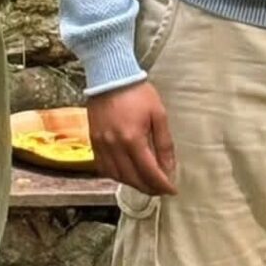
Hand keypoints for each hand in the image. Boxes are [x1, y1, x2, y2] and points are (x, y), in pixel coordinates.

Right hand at [87, 80, 177, 195]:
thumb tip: (169, 169)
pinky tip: (126, 172)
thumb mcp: (158, 114)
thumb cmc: (136, 92)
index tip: (171, 190)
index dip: (162, 185)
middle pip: (133, 179)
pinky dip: (116, 174)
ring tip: (144, 182)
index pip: (149, 172)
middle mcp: (114, 146)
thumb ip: (164, 144)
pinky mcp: (93, 141)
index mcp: (132, 139)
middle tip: (160, 188)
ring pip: (117, 176)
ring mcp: (101, 145)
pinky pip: (103, 167)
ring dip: (132, 183)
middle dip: (149, 188)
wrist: (110, 75)